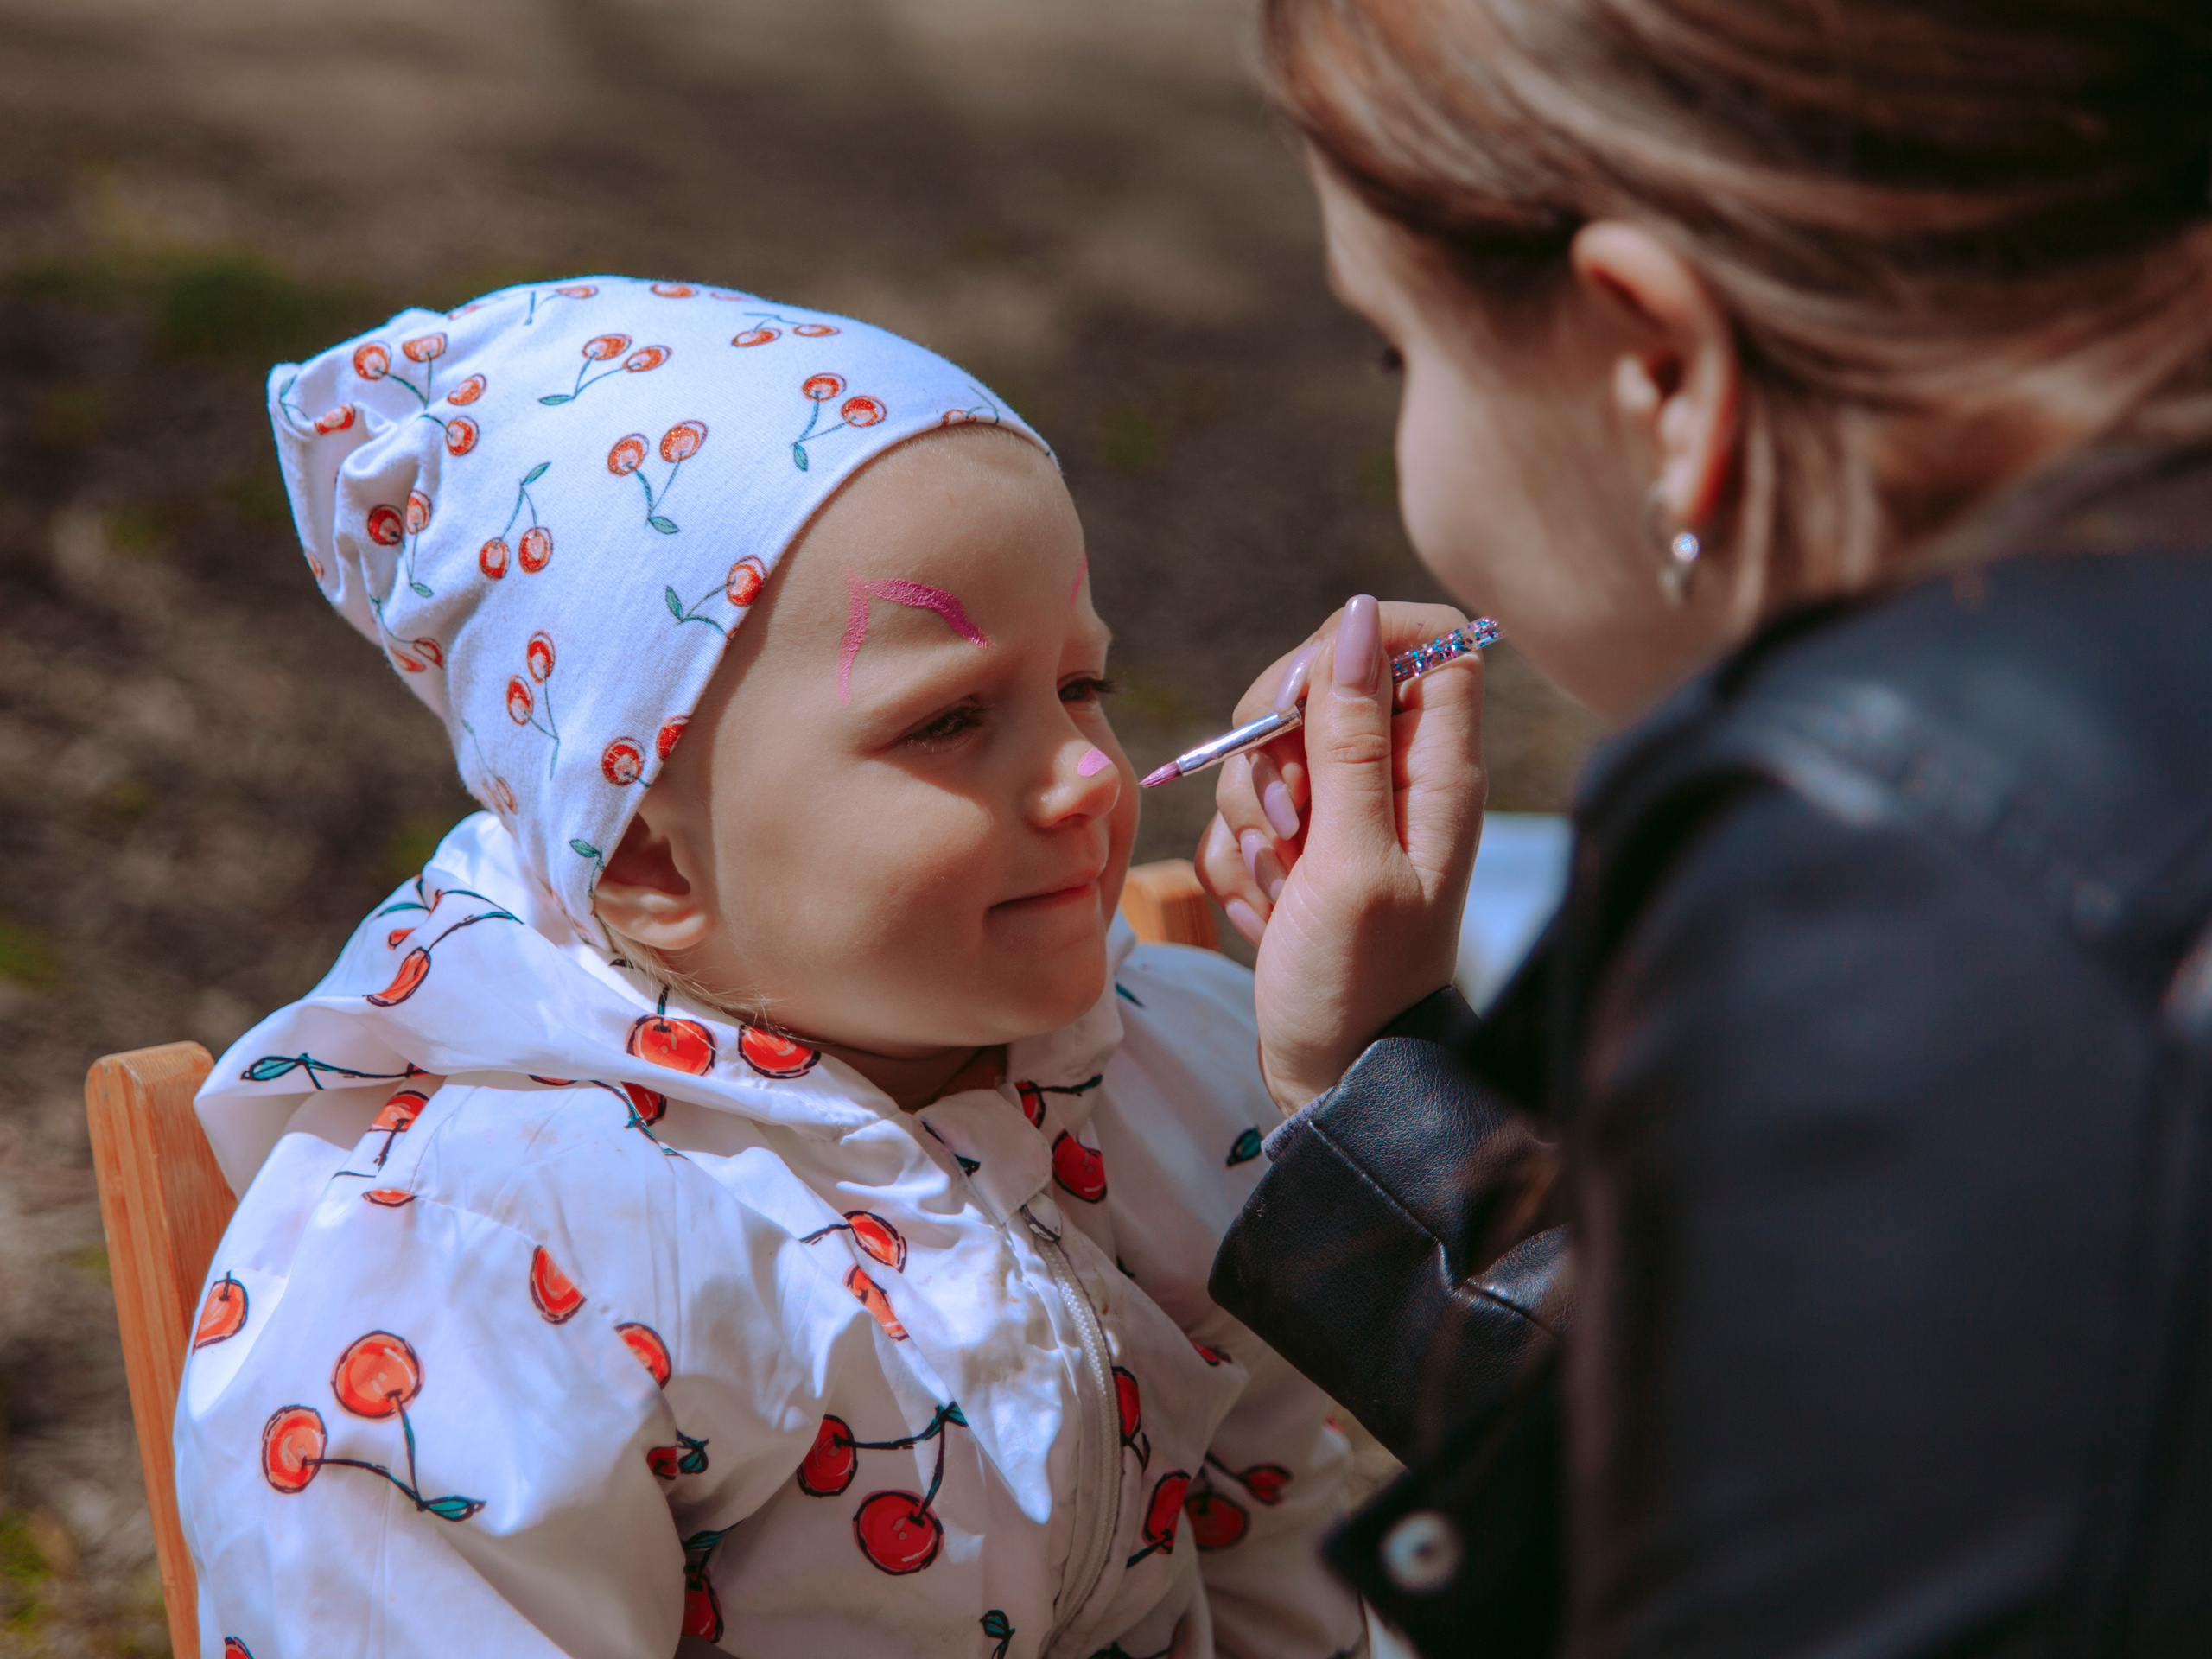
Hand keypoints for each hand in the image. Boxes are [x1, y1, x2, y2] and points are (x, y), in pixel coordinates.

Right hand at [1195, 596, 1485, 1109]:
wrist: (1335, 1079)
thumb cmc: (1359, 983)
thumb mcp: (1353, 859)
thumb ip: (1353, 739)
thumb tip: (1357, 620)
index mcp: (1438, 771)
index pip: (1426, 639)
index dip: (1358, 643)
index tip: (1306, 695)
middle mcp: (1396, 780)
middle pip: (1323, 684)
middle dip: (1274, 744)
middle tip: (1286, 815)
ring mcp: (1344, 815)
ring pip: (1266, 751)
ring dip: (1250, 817)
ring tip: (1282, 885)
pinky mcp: (1296, 850)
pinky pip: (1240, 814)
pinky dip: (1239, 861)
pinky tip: (1267, 914)